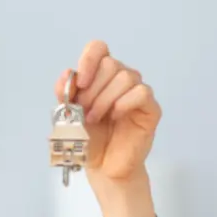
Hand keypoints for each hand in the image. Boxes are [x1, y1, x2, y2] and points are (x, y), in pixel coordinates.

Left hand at [54, 40, 160, 182]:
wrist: (103, 167)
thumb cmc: (89, 140)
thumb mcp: (69, 116)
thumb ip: (66, 94)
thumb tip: (67, 74)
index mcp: (101, 76)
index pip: (99, 49)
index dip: (89, 60)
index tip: (80, 83)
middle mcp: (121, 79)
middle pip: (110, 64)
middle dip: (92, 89)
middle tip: (84, 111)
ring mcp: (137, 92)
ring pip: (126, 77)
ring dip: (104, 99)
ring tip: (94, 119)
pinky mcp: (150, 108)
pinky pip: (141, 92)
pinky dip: (124, 102)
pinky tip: (115, 116)